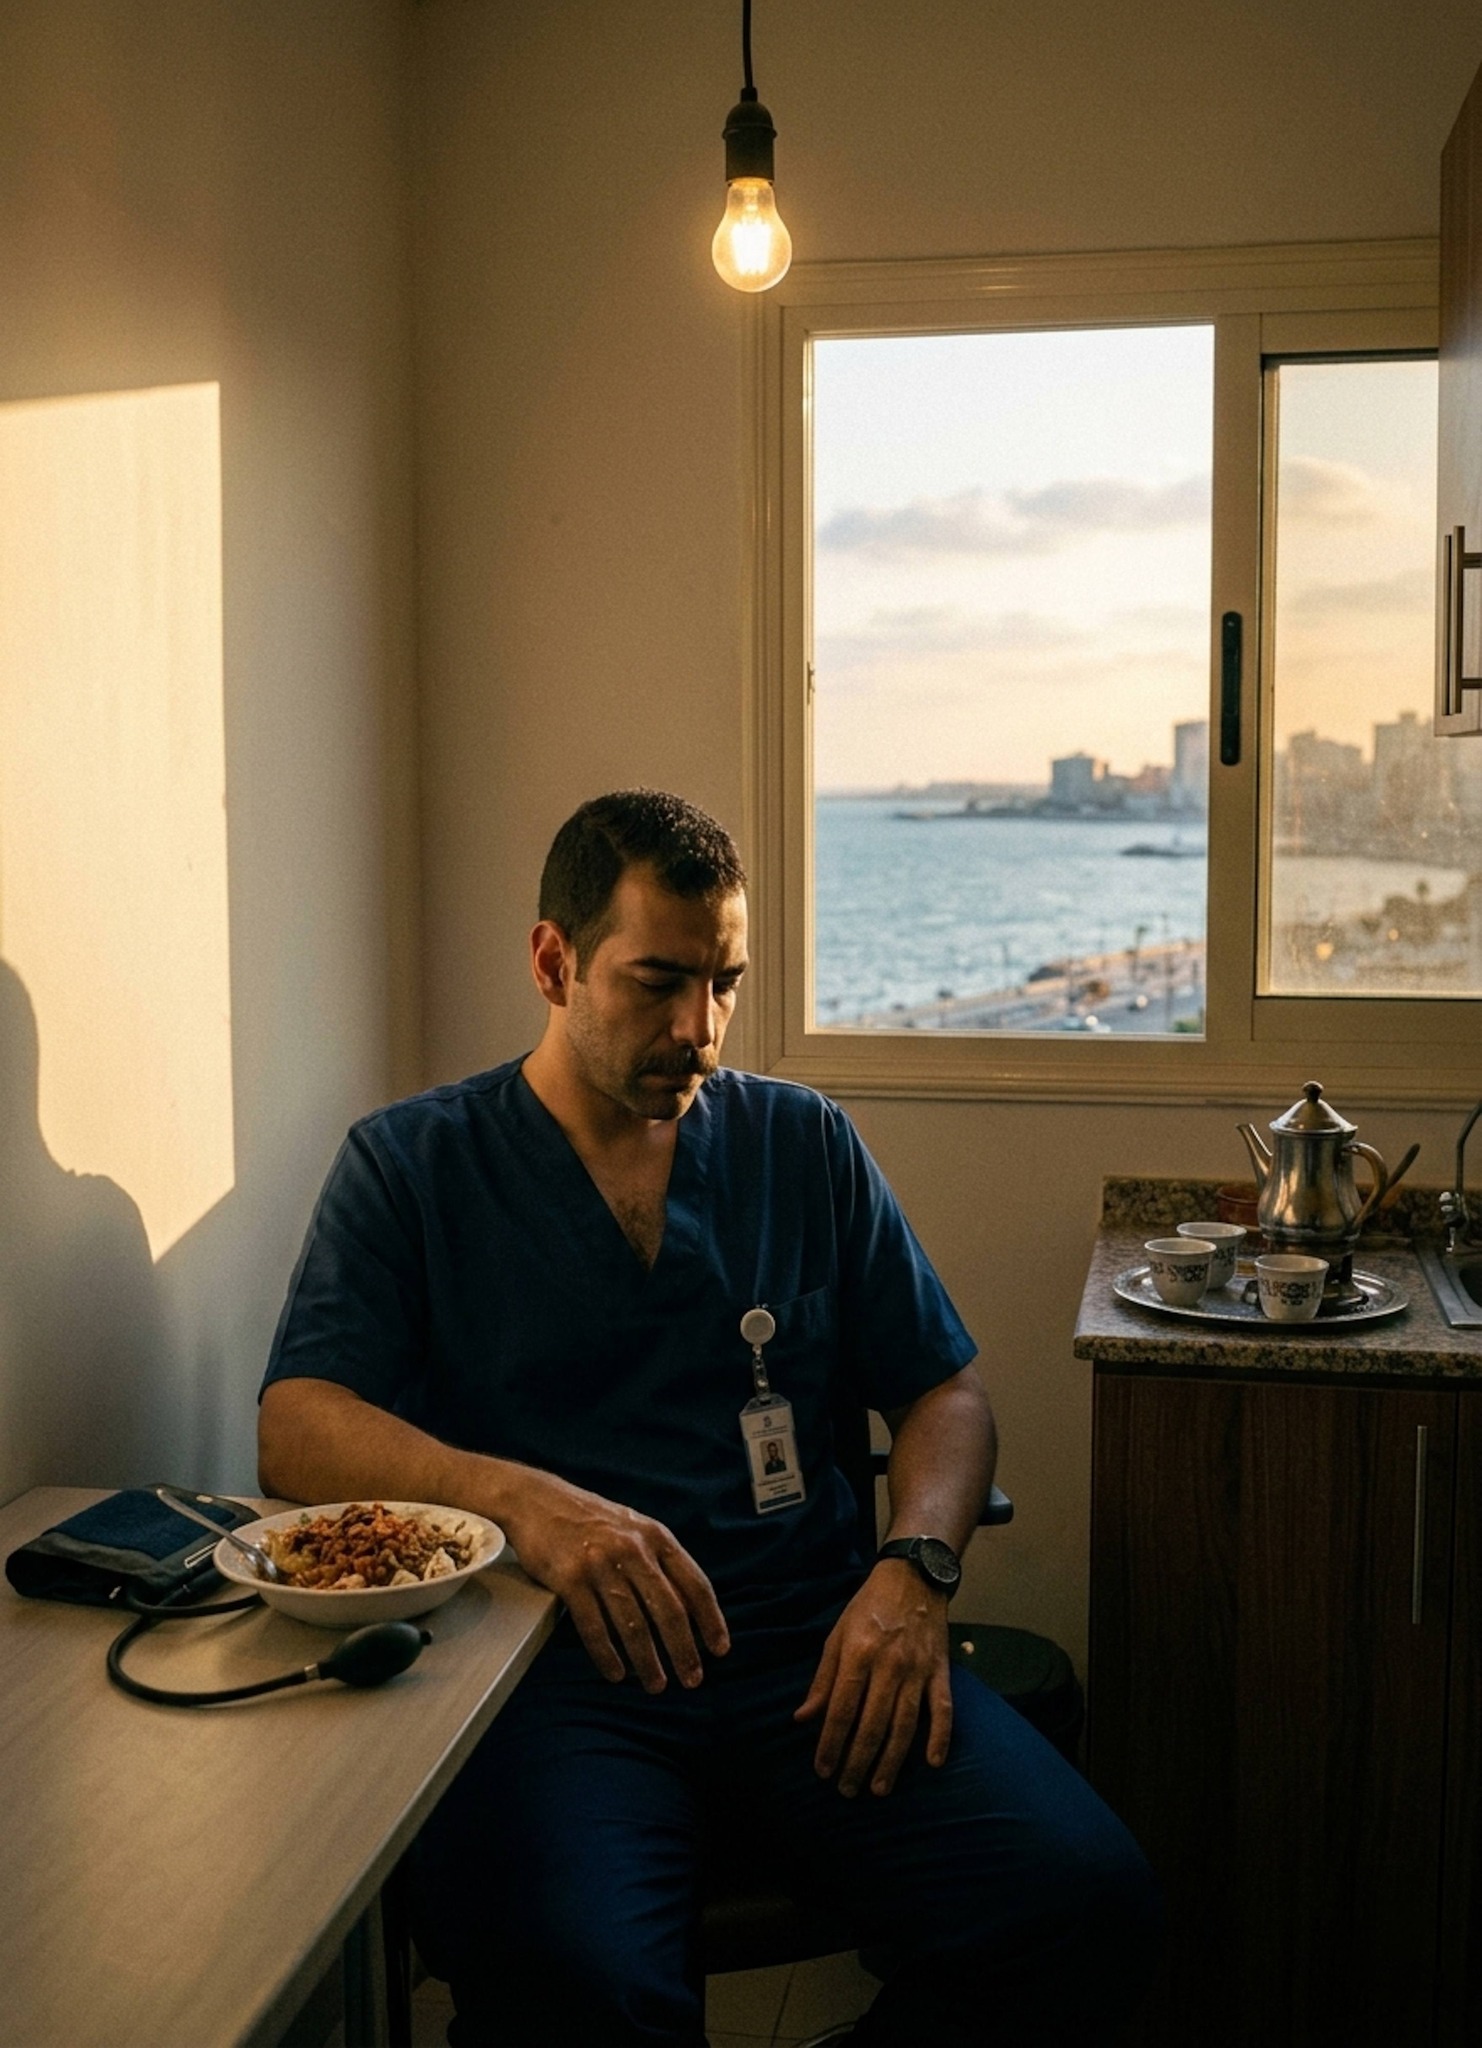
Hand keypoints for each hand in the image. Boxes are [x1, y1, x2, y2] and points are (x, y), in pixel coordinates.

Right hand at [499, 1469, 729, 1691]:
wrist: (537, 1500)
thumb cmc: (590, 1519)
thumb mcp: (634, 1529)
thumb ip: (660, 1561)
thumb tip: (689, 1608)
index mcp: (655, 1536)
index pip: (695, 1584)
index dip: (711, 1620)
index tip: (719, 1649)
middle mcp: (632, 1549)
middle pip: (669, 1610)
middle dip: (683, 1651)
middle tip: (691, 1680)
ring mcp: (600, 1564)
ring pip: (633, 1625)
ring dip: (648, 1662)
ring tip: (656, 1684)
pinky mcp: (570, 1579)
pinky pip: (594, 1628)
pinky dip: (607, 1655)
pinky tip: (615, 1672)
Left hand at [794, 1561, 952, 1795]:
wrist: (913, 1577)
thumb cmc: (868, 1607)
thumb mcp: (837, 1635)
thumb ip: (823, 1679)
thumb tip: (803, 1718)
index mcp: (858, 1653)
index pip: (841, 1709)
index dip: (830, 1743)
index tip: (822, 1770)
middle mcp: (889, 1665)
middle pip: (872, 1724)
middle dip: (857, 1761)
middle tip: (847, 1789)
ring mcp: (918, 1670)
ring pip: (905, 1725)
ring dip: (891, 1761)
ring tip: (878, 1787)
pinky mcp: (941, 1671)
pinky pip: (943, 1710)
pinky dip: (940, 1737)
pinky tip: (933, 1762)